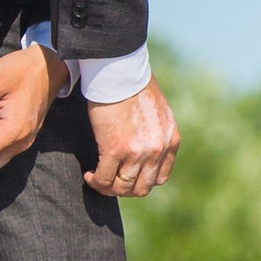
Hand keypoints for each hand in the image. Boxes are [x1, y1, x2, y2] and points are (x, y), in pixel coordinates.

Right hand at [84, 79, 180, 198]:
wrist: (121, 71)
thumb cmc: (134, 85)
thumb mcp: (158, 112)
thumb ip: (155, 132)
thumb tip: (143, 145)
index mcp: (171, 141)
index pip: (160, 178)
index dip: (142, 181)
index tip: (128, 176)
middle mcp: (157, 150)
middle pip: (142, 188)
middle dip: (124, 189)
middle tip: (110, 181)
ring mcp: (137, 153)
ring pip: (122, 187)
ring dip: (107, 187)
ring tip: (97, 177)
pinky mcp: (115, 150)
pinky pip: (104, 178)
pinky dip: (96, 181)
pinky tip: (89, 174)